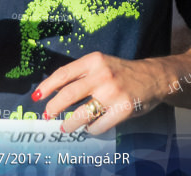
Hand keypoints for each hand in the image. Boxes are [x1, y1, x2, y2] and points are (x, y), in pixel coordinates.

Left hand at [34, 52, 163, 134]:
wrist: (152, 78)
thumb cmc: (120, 72)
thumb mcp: (100, 65)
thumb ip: (80, 74)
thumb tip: (53, 91)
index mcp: (94, 61)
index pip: (64, 74)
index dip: (47, 86)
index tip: (37, 96)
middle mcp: (102, 75)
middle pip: (69, 94)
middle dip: (54, 107)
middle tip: (47, 115)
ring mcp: (113, 93)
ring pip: (81, 114)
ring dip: (69, 123)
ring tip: (65, 126)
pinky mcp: (123, 109)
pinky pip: (98, 125)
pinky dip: (91, 129)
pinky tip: (91, 126)